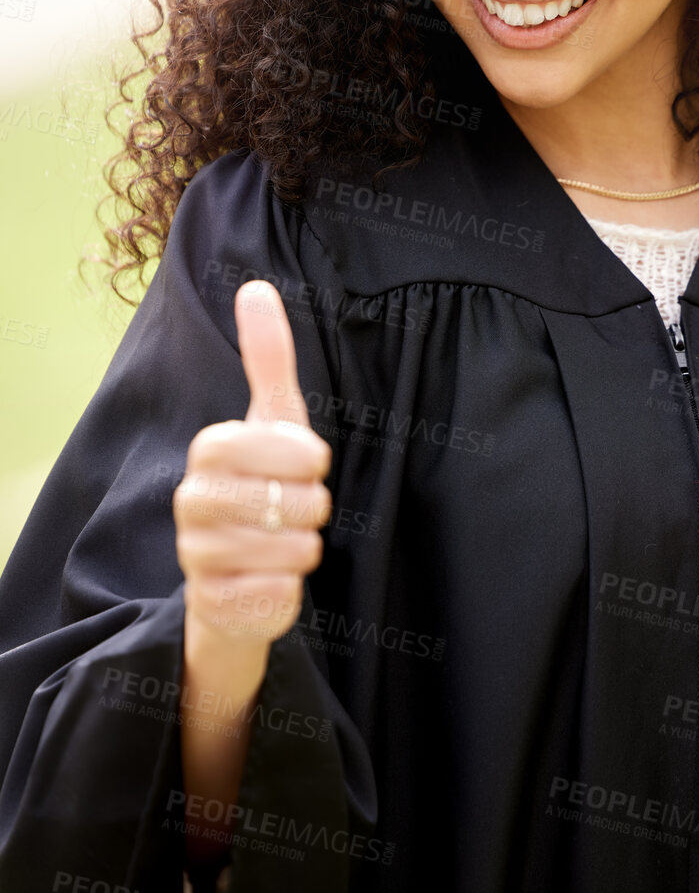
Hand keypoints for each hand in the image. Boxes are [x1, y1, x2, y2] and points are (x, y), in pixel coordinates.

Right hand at [175, 281, 331, 648]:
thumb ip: (267, 358)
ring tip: (281, 543)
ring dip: (304, 549)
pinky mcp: (212, 604)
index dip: (313, 460)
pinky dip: (287, 588)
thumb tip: (255, 287)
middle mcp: (191, 500)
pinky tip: (267, 579)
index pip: (295, 449)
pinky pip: (279, 592)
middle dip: (313, 509)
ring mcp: (196, 554)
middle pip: (299, 502)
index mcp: (209, 450)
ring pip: (295, 549)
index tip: (306, 466)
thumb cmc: (262, 487)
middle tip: (292, 510)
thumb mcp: (272, 421)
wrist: (234, 578)